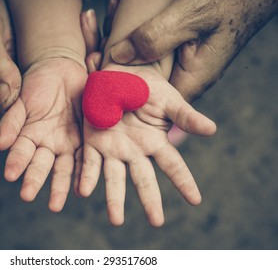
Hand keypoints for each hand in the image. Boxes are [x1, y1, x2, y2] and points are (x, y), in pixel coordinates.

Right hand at [0, 58, 86, 211]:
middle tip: (28, 196)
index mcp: (29, 135)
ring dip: (59, 186)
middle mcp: (46, 144)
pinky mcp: (84, 141)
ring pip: (62, 168)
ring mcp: (66, 144)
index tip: (10, 175)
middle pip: (40, 165)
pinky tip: (80, 189)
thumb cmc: (37, 85)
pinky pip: (84, 159)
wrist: (62, 71)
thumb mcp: (23, 100)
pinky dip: (82, 174)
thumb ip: (12, 120)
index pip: (20, 152)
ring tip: (55, 205)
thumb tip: (0, 144)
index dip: (15, 162)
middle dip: (34, 181)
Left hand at [75, 63, 215, 225]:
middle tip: (157, 222)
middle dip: (150, 200)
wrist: (120, 74)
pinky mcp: (92, 142)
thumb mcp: (169, 101)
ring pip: (114, 178)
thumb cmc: (148, 88)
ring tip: (116, 220)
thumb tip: (213, 129)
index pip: (173, 166)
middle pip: (144, 179)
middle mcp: (135, 151)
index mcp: (155, 142)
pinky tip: (83, 191)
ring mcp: (113, 149)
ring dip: (114, 198)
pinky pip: (88, 162)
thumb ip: (186, 116)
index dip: (184, 182)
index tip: (196, 200)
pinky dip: (86, 177)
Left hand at [109, 0, 277, 100]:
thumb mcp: (192, 15)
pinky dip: (129, 32)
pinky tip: (112, 15)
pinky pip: (147, 45)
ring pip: (141, 60)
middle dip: (113, 66)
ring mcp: (181, 62)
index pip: (148, 104)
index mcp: (190, 80)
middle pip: (140, 80)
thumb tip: (118, 56)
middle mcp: (184, 76)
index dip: (120, 94)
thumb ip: (155, 38)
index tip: (96, 82)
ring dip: (117, 43)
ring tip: (94, 24)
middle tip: (91, 53)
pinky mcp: (179, 47)